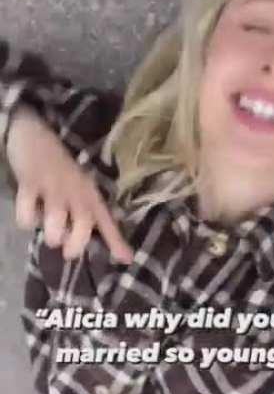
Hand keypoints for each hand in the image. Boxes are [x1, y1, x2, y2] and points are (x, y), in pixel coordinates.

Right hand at [6, 106, 133, 262]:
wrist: (33, 134)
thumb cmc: (60, 170)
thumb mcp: (79, 189)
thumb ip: (88, 215)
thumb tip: (99, 243)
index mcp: (89, 193)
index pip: (106, 219)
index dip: (116, 240)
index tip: (126, 260)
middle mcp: (75, 190)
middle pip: (84, 220)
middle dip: (76, 243)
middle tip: (68, 252)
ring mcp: (53, 185)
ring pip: (56, 218)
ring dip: (53, 234)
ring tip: (50, 235)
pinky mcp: (29, 182)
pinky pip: (27, 209)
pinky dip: (26, 220)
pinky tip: (28, 216)